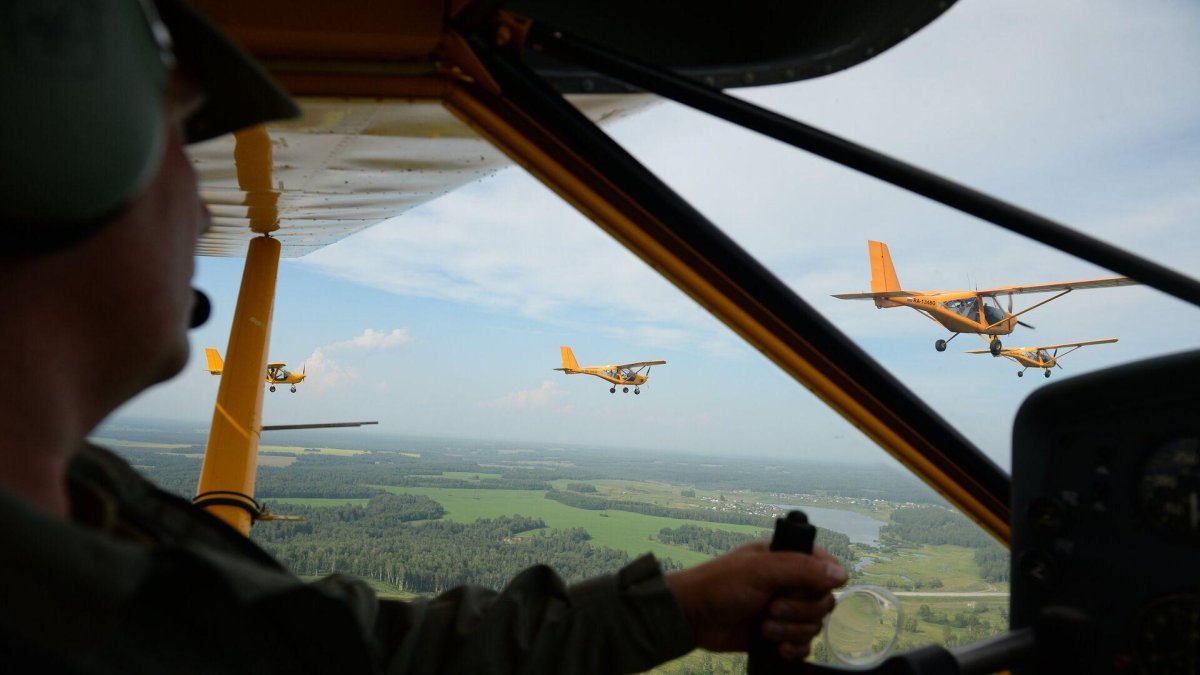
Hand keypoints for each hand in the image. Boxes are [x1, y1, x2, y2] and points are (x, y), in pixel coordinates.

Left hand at [665, 541, 846, 660]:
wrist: (694, 618)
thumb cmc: (721, 585)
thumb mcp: (760, 570)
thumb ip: (801, 569)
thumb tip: (842, 574)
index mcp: (787, 559)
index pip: (827, 568)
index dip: (822, 583)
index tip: (803, 589)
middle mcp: (790, 583)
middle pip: (824, 602)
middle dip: (800, 611)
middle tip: (771, 608)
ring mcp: (785, 610)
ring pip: (814, 626)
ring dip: (791, 630)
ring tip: (764, 627)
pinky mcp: (779, 635)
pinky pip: (804, 647)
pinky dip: (794, 649)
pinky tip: (777, 647)